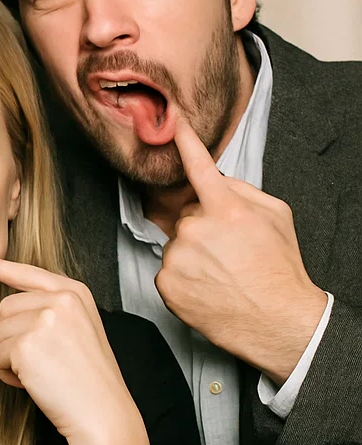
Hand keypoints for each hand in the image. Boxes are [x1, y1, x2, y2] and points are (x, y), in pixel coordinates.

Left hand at [0, 253, 138, 442]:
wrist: (103, 415)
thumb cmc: (88, 378)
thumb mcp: (79, 329)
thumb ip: (50, 308)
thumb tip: (8, 302)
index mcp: (75, 292)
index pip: (29, 273)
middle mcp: (60, 300)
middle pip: (5, 308)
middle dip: (12, 336)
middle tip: (42, 360)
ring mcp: (43, 320)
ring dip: (10, 358)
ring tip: (41, 372)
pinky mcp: (25, 345)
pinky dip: (8, 374)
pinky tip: (35, 383)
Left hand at [155, 118, 327, 383]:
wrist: (277, 322)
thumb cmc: (279, 268)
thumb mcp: (277, 217)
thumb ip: (243, 191)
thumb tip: (217, 180)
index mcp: (225, 209)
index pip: (199, 167)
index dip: (185, 142)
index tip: (173, 123)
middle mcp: (195, 230)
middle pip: (187, 215)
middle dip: (203, 226)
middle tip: (229, 251)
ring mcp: (177, 257)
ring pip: (177, 244)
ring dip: (192, 253)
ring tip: (221, 273)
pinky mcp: (165, 283)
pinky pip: (168, 269)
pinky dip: (183, 277)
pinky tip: (207, 286)